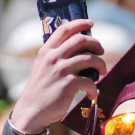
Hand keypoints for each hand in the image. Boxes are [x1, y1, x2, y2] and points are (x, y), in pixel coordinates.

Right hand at [9, 19, 104, 134]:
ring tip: (102, 72)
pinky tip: (93, 94)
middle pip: (81, 40)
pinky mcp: (68, 85)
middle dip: (96, 44)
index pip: (65, 29)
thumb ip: (55, 56)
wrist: (32, 111)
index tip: (91, 23)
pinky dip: (94, 89)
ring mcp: (61, 70)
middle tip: (101, 51)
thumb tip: (77, 50)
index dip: (80, 23)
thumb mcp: (42, 67)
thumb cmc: (40, 91)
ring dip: (101, 64)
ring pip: (90, 58)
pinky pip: (90, 82)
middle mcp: (53, 57)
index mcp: (46, 51)